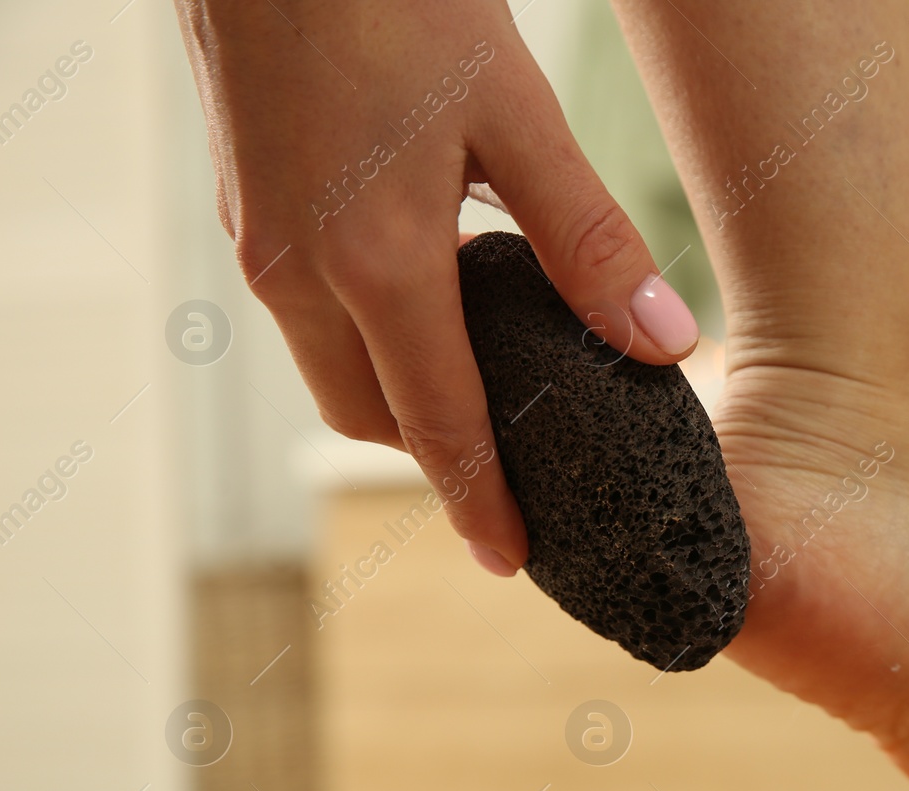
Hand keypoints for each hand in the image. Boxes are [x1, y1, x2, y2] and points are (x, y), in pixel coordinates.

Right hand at [174, 0, 698, 573]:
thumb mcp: (515, 115)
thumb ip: (589, 239)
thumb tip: (662, 343)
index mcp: (375, 265)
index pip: (437, 426)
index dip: (480, 501)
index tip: (514, 558)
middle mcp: (299, 272)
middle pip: (371, 415)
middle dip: (438, 454)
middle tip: (514, 466)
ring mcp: (259, 241)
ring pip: (330, 367)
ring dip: (399, 392)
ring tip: (480, 384)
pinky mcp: (245, 207)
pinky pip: (307, 314)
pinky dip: (366, 335)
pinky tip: (424, 292)